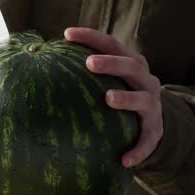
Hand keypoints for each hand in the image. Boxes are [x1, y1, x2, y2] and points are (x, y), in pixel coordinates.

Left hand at [64, 27, 162, 167]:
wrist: (153, 124)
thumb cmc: (120, 96)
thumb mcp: (110, 81)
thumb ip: (84, 74)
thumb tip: (40, 62)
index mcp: (131, 64)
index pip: (112, 44)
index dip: (91, 37)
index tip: (67, 34)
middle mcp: (145, 81)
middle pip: (132, 66)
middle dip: (111, 63)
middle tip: (89, 62)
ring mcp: (153, 106)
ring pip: (143, 100)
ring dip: (126, 99)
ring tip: (108, 98)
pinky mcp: (155, 131)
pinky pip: (148, 141)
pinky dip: (138, 150)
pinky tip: (124, 160)